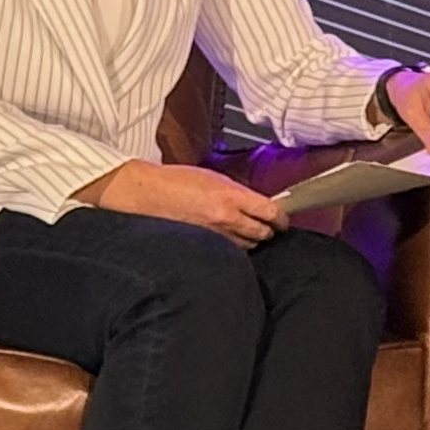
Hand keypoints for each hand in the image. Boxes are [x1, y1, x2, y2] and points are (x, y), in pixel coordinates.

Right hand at [83, 158, 282, 243]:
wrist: (147, 194)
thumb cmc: (177, 181)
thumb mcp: (214, 178)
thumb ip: (238, 193)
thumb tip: (256, 204)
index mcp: (232, 196)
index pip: (271, 213)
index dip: (281, 219)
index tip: (283, 221)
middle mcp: (227, 218)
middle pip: (262, 233)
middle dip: (267, 231)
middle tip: (266, 227)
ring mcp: (215, 236)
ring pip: (247, 245)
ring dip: (250, 240)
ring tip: (244, 233)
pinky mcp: (203, 247)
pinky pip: (228, 252)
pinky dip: (232, 248)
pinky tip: (227, 241)